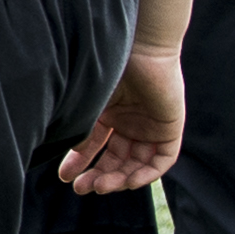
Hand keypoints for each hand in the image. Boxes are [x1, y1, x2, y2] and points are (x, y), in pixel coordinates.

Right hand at [60, 42, 185, 194]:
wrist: (142, 45)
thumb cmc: (111, 66)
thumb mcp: (91, 104)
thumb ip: (82, 131)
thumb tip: (73, 158)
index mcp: (109, 112)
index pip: (95, 144)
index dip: (79, 162)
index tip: (64, 177)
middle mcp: (130, 120)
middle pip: (116, 158)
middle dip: (99, 175)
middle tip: (83, 188)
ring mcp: (150, 126)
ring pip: (136, 163)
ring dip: (120, 179)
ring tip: (102, 186)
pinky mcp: (170, 128)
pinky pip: (161, 160)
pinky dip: (146, 174)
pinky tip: (129, 181)